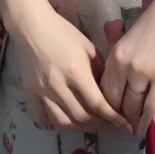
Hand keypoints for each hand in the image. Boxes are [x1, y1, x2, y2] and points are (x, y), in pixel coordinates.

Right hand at [7, 0, 130, 133]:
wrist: (32, 26)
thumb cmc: (63, 32)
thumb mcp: (88, 47)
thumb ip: (100, 70)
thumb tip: (109, 92)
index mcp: (77, 72)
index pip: (98, 103)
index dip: (113, 117)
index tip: (124, 124)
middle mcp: (59, 85)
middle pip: (81, 117)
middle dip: (98, 123)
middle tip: (106, 121)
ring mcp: (42, 91)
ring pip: (63, 122)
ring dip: (79, 127)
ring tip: (88, 123)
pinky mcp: (29, 93)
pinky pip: (41, 117)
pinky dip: (54, 123)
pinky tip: (63, 119)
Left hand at [100, 0, 154, 134]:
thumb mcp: (130, 38)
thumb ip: (123, 58)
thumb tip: (121, 81)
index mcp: (114, 55)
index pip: (104, 89)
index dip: (106, 106)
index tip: (110, 116)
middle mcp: (123, 65)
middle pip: (115, 101)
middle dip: (117, 117)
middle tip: (120, 127)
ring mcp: (142, 71)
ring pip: (132, 105)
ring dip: (132, 120)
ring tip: (132, 130)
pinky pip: (151, 104)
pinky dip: (146, 119)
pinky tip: (144, 128)